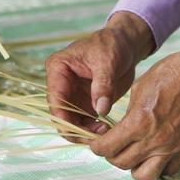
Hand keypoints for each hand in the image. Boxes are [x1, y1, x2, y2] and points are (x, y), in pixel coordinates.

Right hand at [46, 12, 153, 139]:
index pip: (55, 99)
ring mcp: (72, 95)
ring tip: (106, 131)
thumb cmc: (112, 45)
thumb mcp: (108, 61)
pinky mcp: (85, 103)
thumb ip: (103, 85)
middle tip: (98, 135)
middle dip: (76, 128)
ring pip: (71, 122)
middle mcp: (61, 84)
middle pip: (60, 115)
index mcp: (58, 69)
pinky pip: (84, 122)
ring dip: (85, 131)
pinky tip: (107, 129)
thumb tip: (100, 110)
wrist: (124, 44)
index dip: (64, 118)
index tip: (81, 131)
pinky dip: (93, 129)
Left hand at [90, 41, 179, 179]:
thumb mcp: (138, 89)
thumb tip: (121, 128)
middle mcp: (154, 140)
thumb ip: (128, 114)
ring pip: (144, 176)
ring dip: (134, 167)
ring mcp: (171, 148)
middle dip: (112, 156)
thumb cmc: (169, 75)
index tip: (96, 144)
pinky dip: (158, 168)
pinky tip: (153, 155)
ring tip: (133, 154)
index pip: (108, 148)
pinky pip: (168, 172)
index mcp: (139, 122)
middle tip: (112, 146)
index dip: (97, 148)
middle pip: (122, 163)